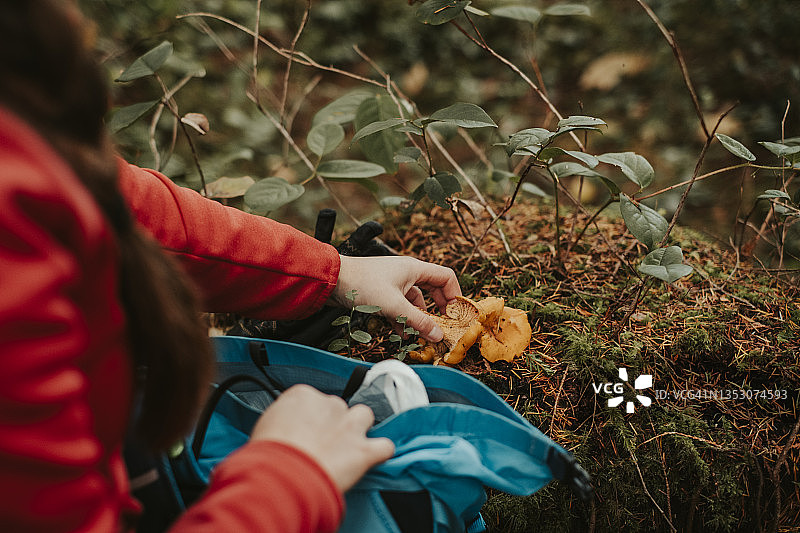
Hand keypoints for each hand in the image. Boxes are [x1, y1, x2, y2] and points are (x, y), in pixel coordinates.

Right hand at [250, 385, 393, 491]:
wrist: (282, 474)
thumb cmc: (268, 454)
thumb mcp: (265, 426)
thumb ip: (283, 420)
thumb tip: (288, 430)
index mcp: (303, 395)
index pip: (312, 400)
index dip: (309, 418)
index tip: (304, 432)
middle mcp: (330, 405)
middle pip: (338, 408)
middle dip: (333, 424)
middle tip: (321, 444)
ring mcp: (350, 426)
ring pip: (365, 415)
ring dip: (360, 428)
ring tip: (348, 446)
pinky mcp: (364, 450)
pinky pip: (385, 446)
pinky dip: (381, 452)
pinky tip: (372, 458)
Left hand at [330, 255, 461, 341]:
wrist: (331, 280)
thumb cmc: (362, 285)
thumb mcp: (394, 306)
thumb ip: (418, 321)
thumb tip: (438, 335)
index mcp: (414, 269)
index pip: (446, 278)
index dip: (454, 296)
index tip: (455, 315)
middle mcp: (407, 273)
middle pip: (433, 291)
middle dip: (437, 310)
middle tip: (441, 328)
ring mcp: (394, 283)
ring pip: (415, 302)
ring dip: (418, 318)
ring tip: (420, 336)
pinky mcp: (382, 293)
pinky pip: (400, 307)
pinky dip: (403, 319)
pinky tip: (402, 334)